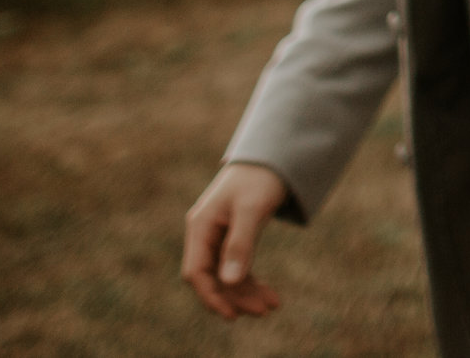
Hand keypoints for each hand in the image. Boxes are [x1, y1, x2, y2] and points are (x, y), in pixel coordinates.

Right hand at [182, 162, 289, 318]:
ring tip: (273, 305)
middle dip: (236, 297)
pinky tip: (269, 293)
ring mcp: (217, 235)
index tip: (233, 315)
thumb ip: (240, 244)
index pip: (197, 272)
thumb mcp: (252, 210)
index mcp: (201, 225)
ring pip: (226, 274)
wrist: (272, 154)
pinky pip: (236, 266)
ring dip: (246, 292)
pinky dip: (250, 280)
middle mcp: (205, 232)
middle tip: (265, 310)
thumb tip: (229, 281)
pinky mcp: (232, 236)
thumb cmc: (260, 177)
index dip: (212, 296)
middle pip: (212, 277)